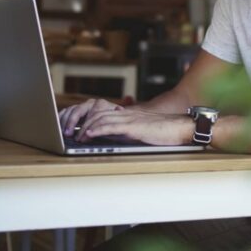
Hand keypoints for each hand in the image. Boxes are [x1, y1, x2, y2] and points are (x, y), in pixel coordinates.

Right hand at [58, 98, 122, 137]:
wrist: (119, 117)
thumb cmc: (116, 123)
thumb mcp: (114, 126)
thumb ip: (107, 127)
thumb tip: (101, 129)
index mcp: (101, 105)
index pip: (90, 115)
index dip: (84, 127)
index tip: (80, 138)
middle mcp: (91, 103)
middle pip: (77, 111)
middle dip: (71, 123)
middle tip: (68, 135)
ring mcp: (83, 105)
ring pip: (70, 110)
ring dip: (65, 121)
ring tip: (63, 132)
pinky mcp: (77, 109)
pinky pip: (66, 111)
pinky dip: (61, 117)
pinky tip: (57, 126)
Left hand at [75, 107, 193, 145]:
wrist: (180, 128)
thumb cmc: (164, 132)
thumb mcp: (140, 131)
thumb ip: (125, 132)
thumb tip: (109, 138)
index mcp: (127, 114)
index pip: (100, 111)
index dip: (86, 118)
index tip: (74, 127)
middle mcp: (126, 114)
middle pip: (96, 112)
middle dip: (80, 122)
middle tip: (69, 133)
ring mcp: (129, 119)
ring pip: (100, 118)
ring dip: (84, 127)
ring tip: (75, 137)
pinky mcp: (134, 127)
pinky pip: (111, 126)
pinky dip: (96, 129)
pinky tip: (88, 135)